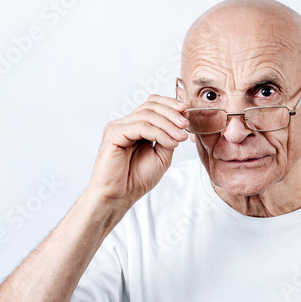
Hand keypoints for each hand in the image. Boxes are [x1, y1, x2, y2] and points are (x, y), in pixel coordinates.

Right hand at [85, 94, 188, 210]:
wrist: (120, 196)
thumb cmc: (136, 179)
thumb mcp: (162, 155)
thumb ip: (169, 136)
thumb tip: (181, 118)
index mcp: (135, 126)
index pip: (152, 104)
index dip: (170, 104)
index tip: (187, 112)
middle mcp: (125, 124)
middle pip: (150, 105)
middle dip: (171, 113)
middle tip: (185, 124)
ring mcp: (118, 127)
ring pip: (147, 115)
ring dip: (168, 125)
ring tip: (180, 137)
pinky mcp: (113, 134)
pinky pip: (141, 126)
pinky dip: (159, 133)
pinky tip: (169, 143)